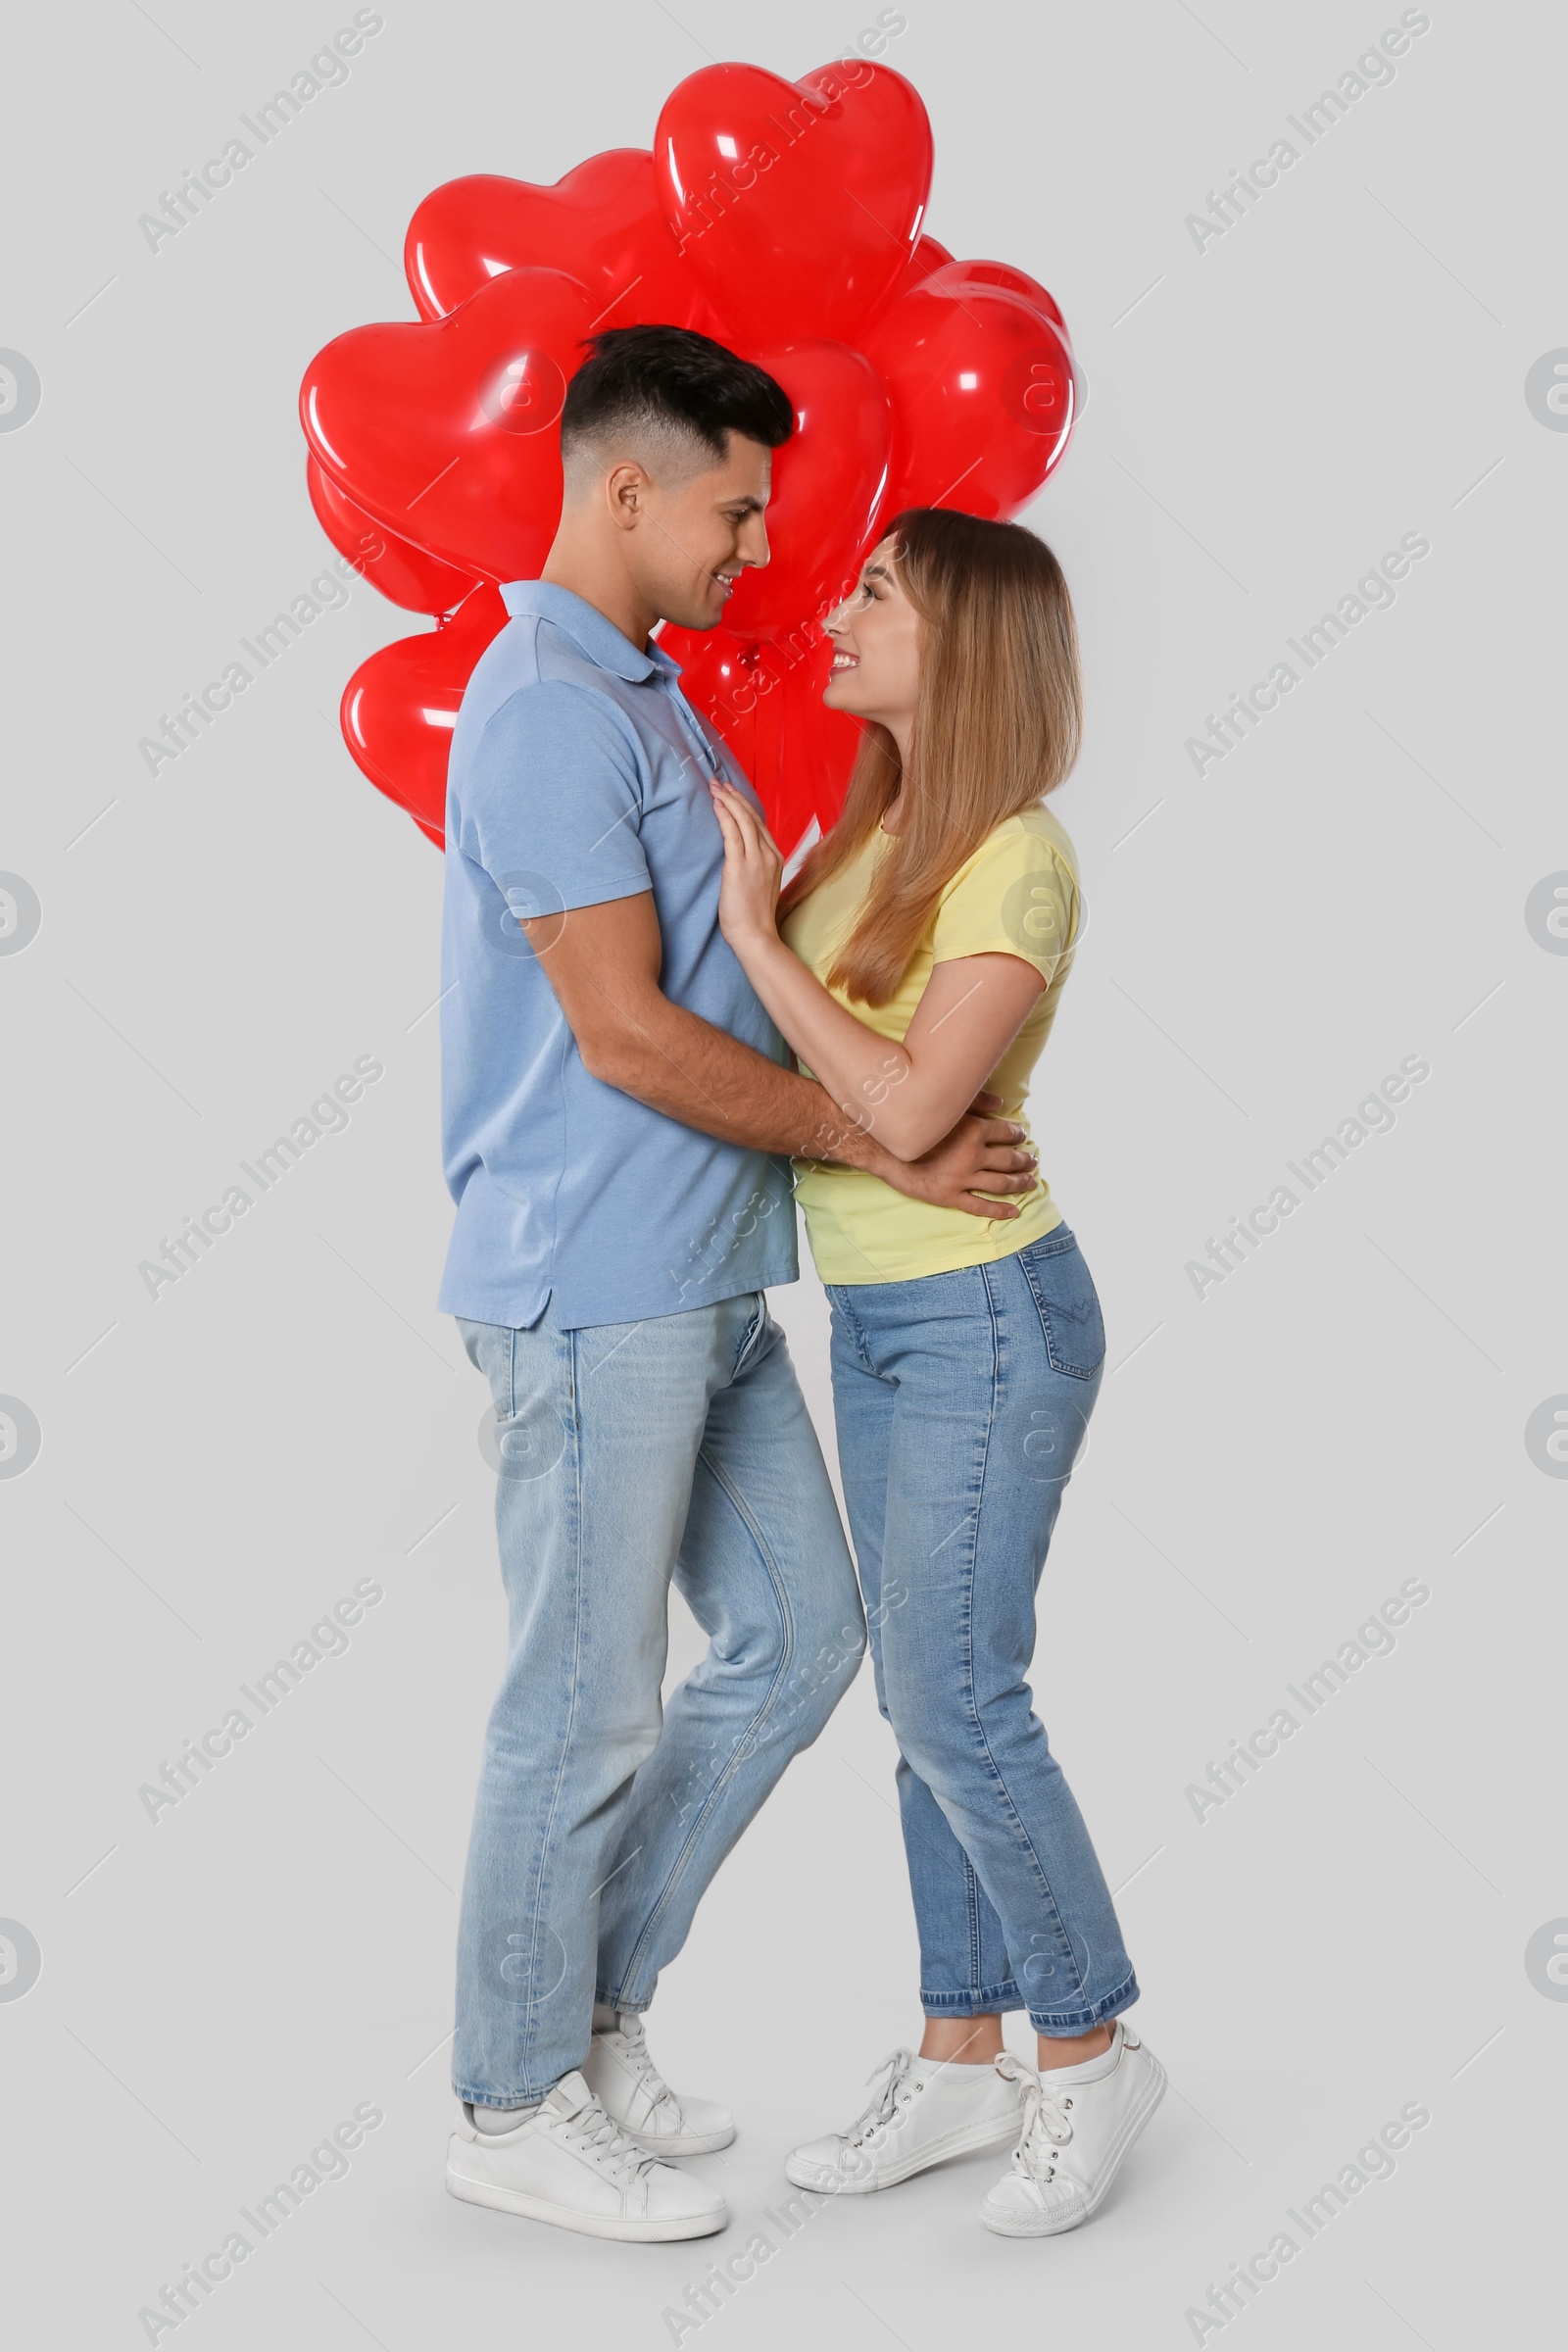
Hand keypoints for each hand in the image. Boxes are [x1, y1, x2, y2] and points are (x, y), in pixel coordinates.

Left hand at [709, 778, 783, 952]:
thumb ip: (753, 867)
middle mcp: (769, 854)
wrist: (756, 936)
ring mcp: (756, 860)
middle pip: (752, 817)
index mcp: (775, 858)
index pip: (759, 824)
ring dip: (728, 800)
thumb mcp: (758, 886)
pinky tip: (716, 804)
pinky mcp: (740, 866)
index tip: (731, 793)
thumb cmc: (753, 917)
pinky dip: (725, 815)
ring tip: (714, 787)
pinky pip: (733, 833)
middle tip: (719, 782)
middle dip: (735, 796)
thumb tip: (739, 856)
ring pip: (743, 820)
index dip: (744, 805)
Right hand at [875, 1092, 1039, 1220]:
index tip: (1022, 1136)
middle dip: (1024, 1160)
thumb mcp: (946, 1107)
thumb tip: (1001, 1103)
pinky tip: (1014, 1211)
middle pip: (1008, 1160)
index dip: (1018, 1135)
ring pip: (1000, 1183)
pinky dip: (999, 1210)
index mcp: (973, 1131)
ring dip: (1019, 1183)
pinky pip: (980, 1206)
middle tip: (1032, 1160)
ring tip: (1030, 1181)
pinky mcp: (950, 1196)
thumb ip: (976, 1102)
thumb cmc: (916, 1124)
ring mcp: (962, 1179)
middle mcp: (972, 1156)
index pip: (1006, 1134)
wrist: (884, 1148)